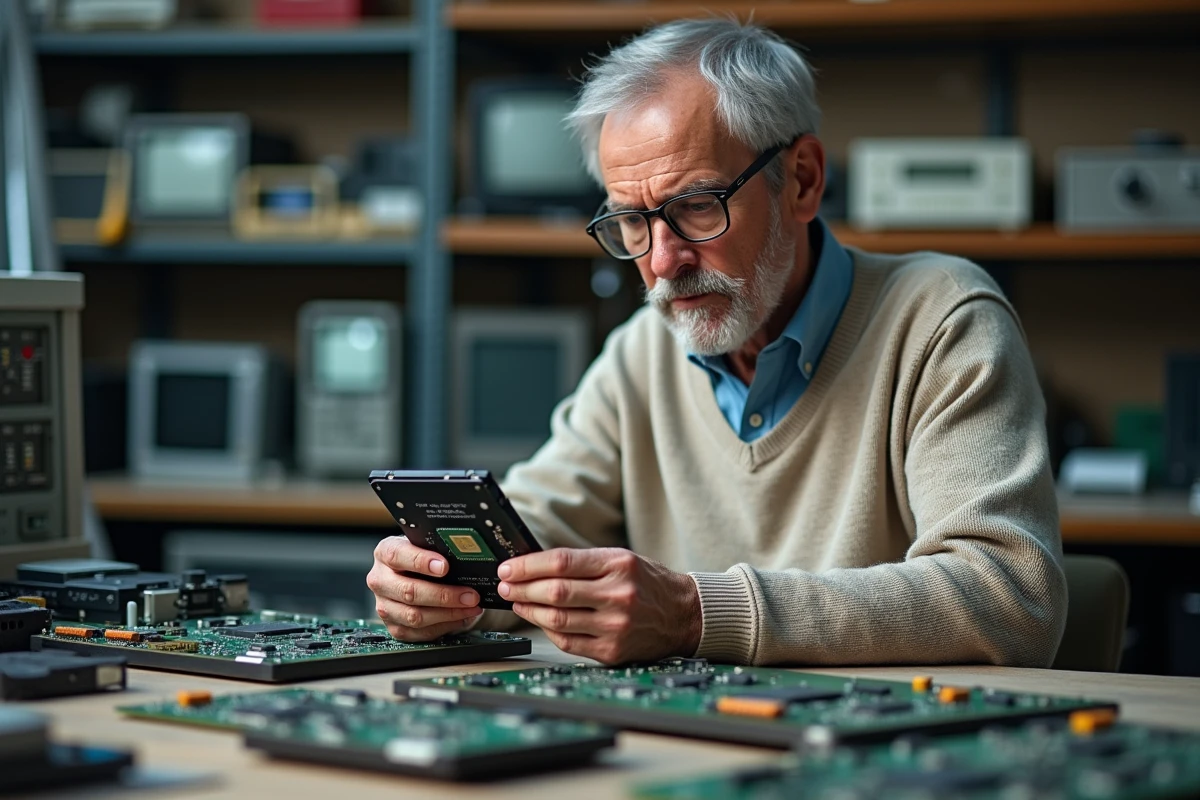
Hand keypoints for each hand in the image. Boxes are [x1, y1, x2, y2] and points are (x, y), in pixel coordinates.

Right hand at [366, 535, 483, 641]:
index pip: (398, 555)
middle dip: (444, 595)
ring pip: (415, 616)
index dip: (421, 561)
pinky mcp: (393, 626)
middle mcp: (380, 580)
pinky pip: (420, 632)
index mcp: (385, 552)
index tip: (444, 566)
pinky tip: (461, 617)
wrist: (411, 574)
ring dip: (448, 613)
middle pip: (409, 592)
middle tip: (470, 595)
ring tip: (471, 607)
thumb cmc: (422, 557)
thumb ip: (437, 549)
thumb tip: (464, 557)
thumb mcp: (425, 546)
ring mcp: (384, 606)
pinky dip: (445, 626)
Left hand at [496, 547, 701, 664]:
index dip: (528, 566)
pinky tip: (540, 620)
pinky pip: (568, 641)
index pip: (561, 563)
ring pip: (557, 620)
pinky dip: (548, 630)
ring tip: (518, 603)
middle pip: (555, 592)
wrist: (683, 615)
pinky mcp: (612, 651)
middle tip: (505, 586)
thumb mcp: (621, 559)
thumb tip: (533, 567)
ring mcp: (616, 626)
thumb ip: (582, 562)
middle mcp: (619, 595)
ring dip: (529, 611)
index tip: (508, 568)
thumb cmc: (648, 583)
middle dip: (522, 589)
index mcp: (619, 565)